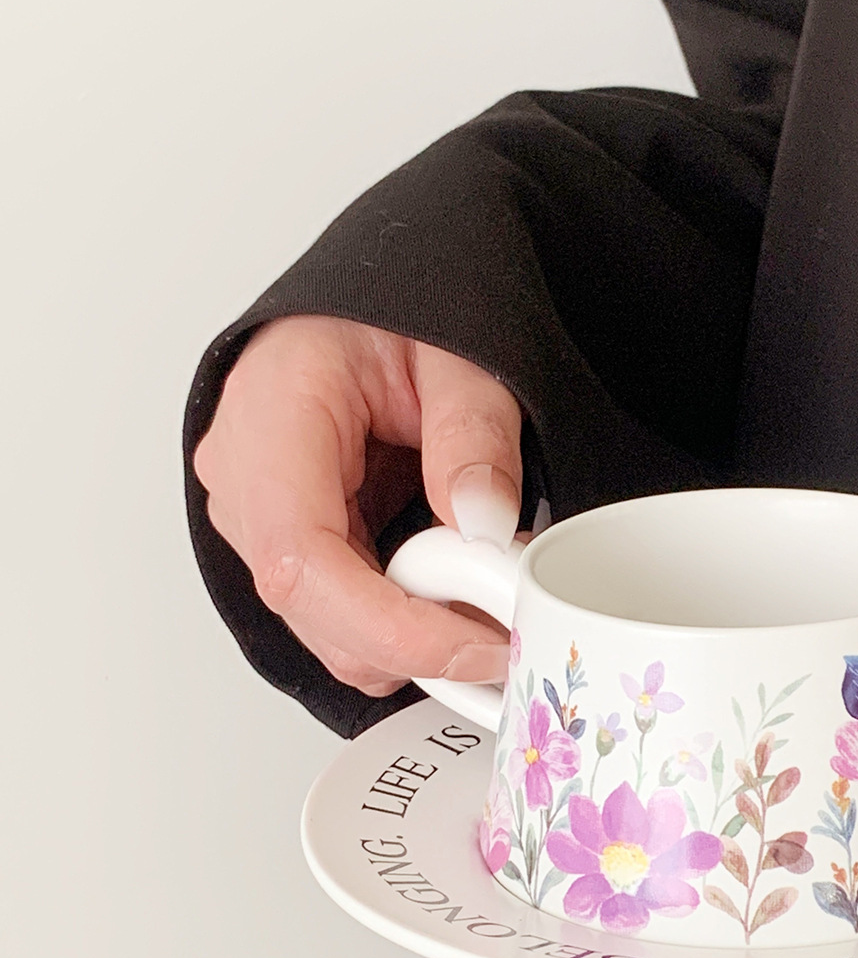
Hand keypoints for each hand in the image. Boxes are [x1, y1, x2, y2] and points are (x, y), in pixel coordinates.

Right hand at [194, 315, 523, 695]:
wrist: (374, 310)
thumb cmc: (400, 315)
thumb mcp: (462, 355)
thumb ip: (475, 435)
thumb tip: (484, 525)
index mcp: (271, 411)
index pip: (301, 559)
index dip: (388, 626)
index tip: (473, 647)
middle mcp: (245, 474)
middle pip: (313, 608)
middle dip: (417, 643)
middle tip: (512, 633)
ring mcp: (258, 514)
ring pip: (328, 626)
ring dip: (415, 638)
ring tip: (492, 605)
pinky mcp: (290, 541)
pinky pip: (341, 612)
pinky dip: (405, 623)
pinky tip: (457, 599)